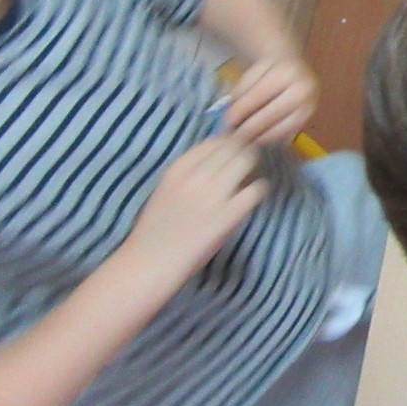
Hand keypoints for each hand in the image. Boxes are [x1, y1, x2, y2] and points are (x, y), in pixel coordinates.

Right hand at [120, 137, 267, 292]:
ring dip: (252, 168)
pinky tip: (250, 200)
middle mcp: (196, 176)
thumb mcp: (167, 190)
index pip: (215, 140)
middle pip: (234, 146)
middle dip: (244, 152)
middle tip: (247, 166)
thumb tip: (221, 157)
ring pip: (247, 161)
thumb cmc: (156, 231)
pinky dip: (258, 190)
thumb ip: (190, 172)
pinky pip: (256, 189)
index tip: (232, 156)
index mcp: (178, 168)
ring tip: (248, 181)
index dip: (229, 145)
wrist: (148, 265)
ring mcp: (213, 195)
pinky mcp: (228, 216)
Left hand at [226, 55, 318, 145]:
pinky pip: (286, 135)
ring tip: (242, 140)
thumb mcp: (253, 73)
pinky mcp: (308, 120)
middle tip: (232, 136)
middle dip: (249, 128)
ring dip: (258, 137)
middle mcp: (303, 89)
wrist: (296, 71)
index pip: (260, 94)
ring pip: (279, 129)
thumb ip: (241, 91)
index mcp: (287, 71)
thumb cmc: (270, 72)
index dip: (241, 109)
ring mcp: (309, 106)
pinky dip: (269, 139)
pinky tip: (257, 139)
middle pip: (271, 114)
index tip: (226, 121)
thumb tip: (230, 116)